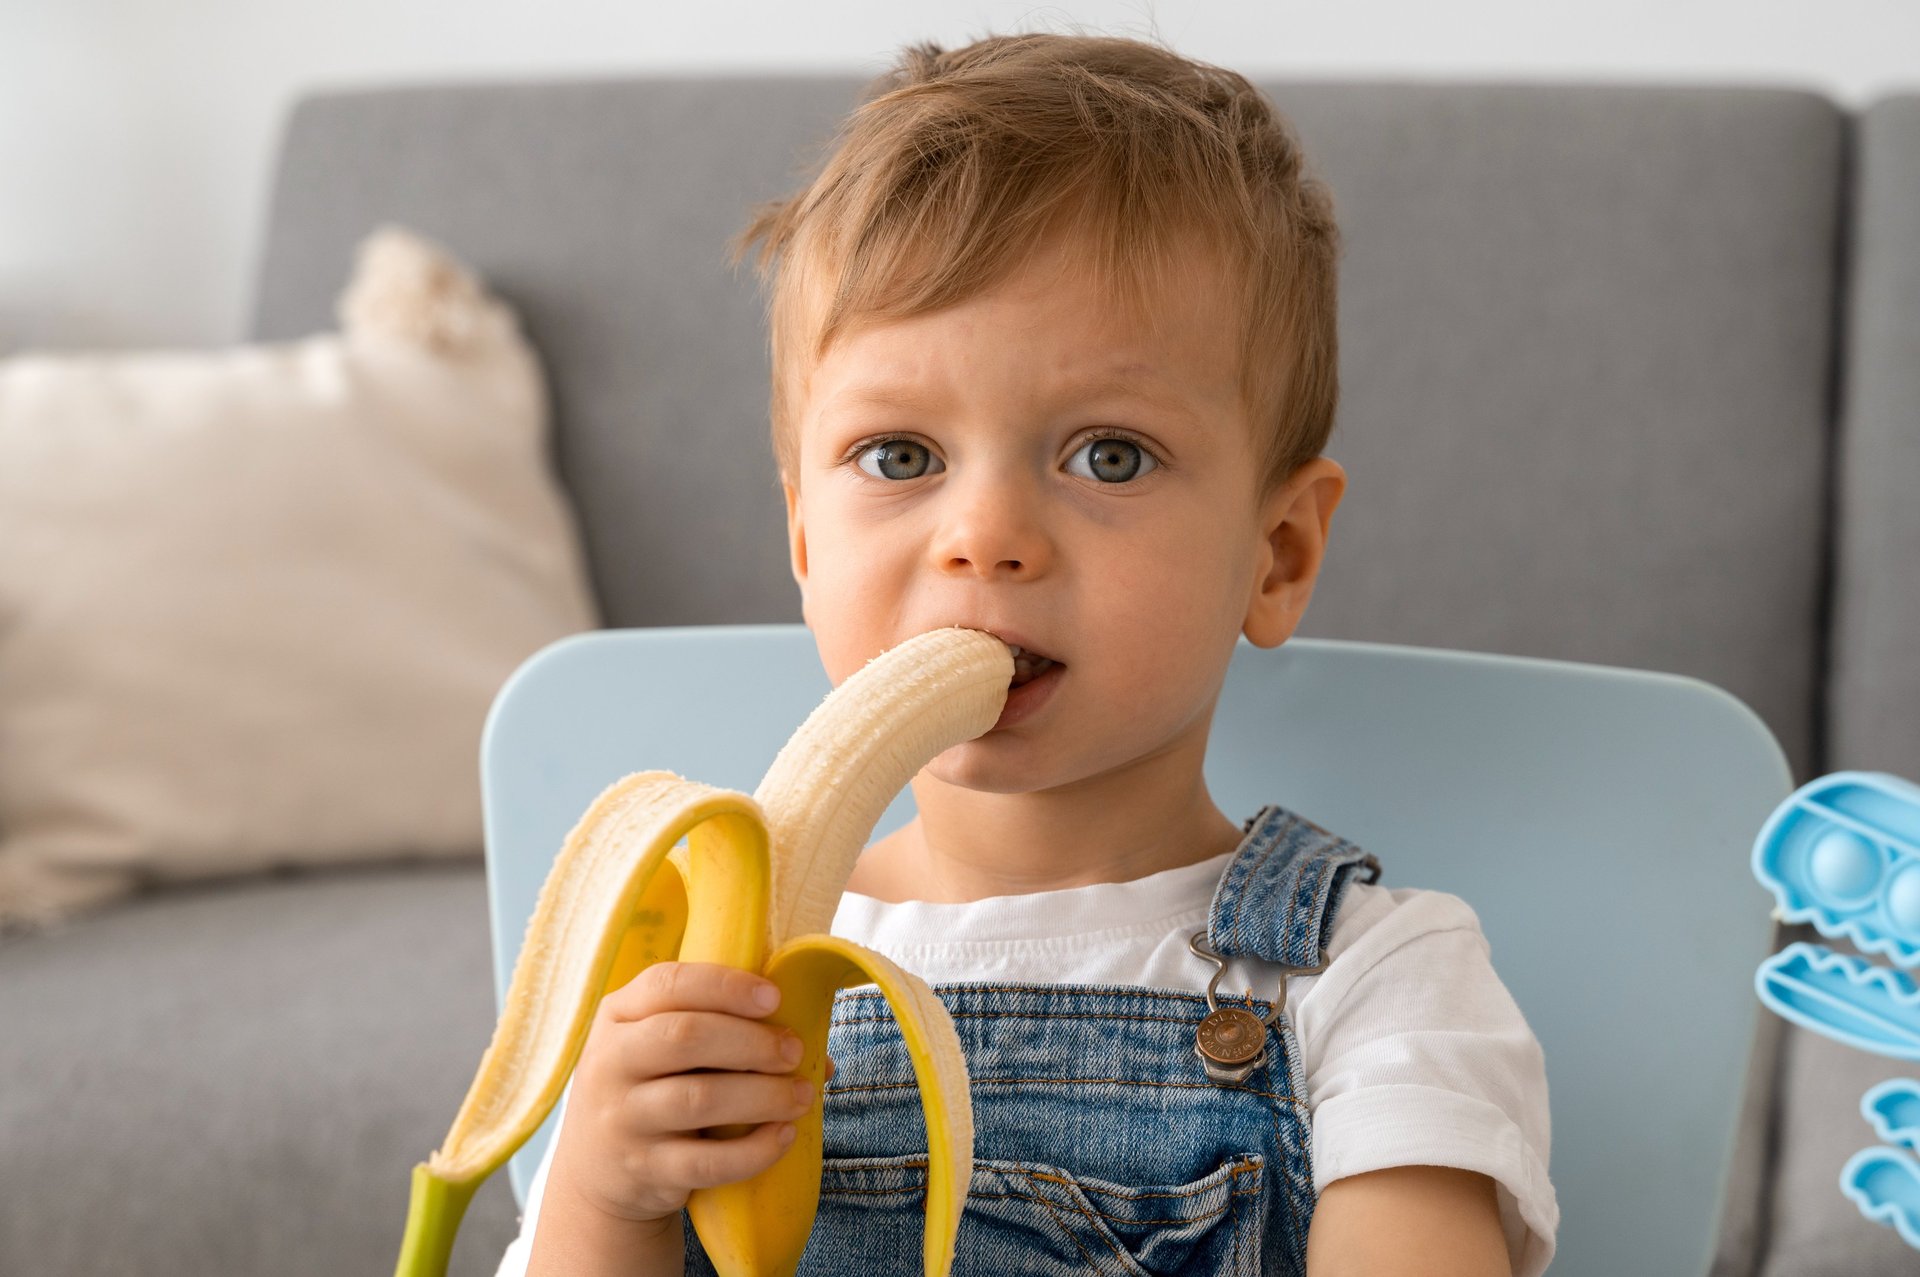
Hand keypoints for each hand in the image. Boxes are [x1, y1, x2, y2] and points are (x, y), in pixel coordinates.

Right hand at [546, 960, 836, 1227]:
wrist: (597, 1173)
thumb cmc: (651, 1088)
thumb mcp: (657, 1047)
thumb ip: (718, 1029)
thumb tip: (815, 1050)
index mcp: (618, 1014)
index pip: (668, 984)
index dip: (726, 986)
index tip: (774, 998)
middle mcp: (610, 1063)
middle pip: (685, 1037)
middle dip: (751, 1041)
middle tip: (793, 1051)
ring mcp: (622, 1120)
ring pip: (699, 1099)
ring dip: (763, 1094)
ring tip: (800, 1095)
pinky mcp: (643, 1170)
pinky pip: (707, 1162)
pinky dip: (754, 1150)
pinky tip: (783, 1136)